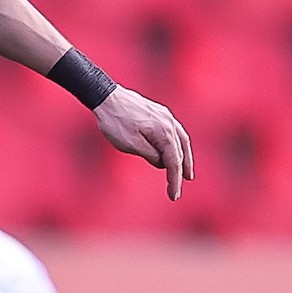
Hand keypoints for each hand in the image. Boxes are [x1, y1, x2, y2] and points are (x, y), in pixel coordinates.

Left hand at [94, 86, 194, 200]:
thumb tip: (162, 163)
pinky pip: (175, 132)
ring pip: (181, 140)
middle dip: (181, 171)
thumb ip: (150, 155)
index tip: (174, 196)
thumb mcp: (131, 144)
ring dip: (185, 157)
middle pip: (181, 152)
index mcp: (164, 133)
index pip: (174, 163)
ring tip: (186, 172)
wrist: (105, 96)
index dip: (174, 181)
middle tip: (180, 187)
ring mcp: (165, 116)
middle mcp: (170, 123)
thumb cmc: (115, 122)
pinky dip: (178, 145)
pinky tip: (174, 150)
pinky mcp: (159, 112)